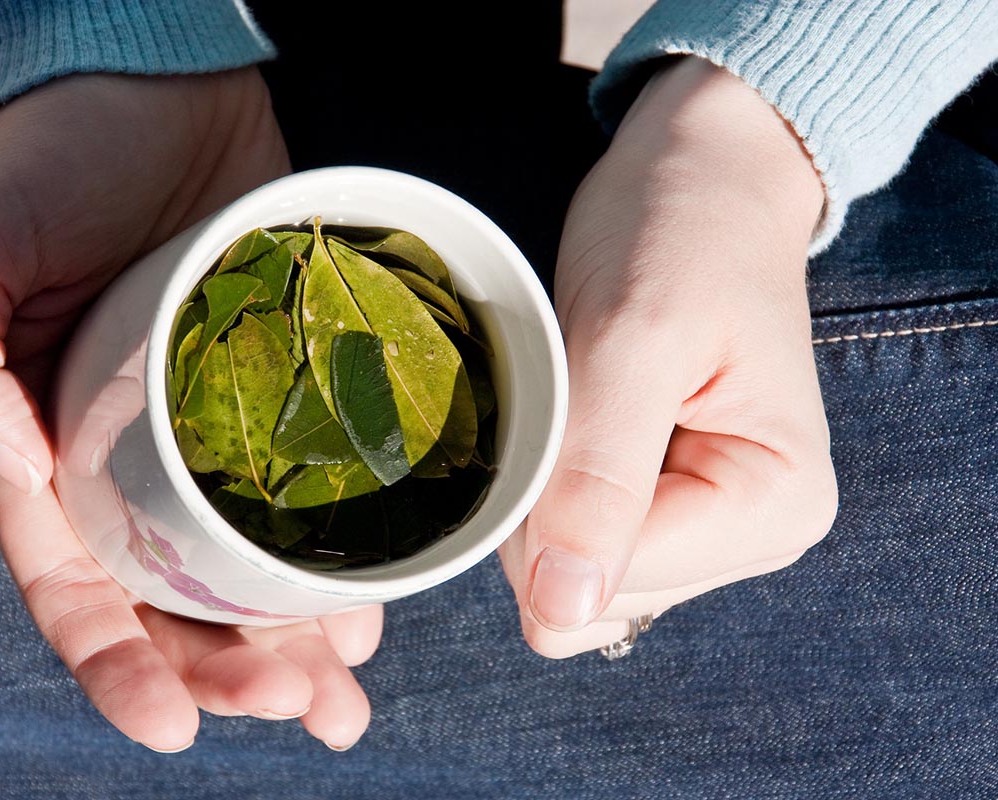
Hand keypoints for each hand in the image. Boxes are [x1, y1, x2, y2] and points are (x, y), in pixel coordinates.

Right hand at [0, 68, 380, 750]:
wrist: (153, 79)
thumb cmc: (48, 157)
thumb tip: (19, 469)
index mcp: (48, 449)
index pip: (78, 587)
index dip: (122, 667)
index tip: (179, 730)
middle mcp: (130, 458)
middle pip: (179, 598)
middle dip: (234, 670)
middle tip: (309, 715)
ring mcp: (210, 432)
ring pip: (250, 567)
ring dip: (295, 640)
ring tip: (347, 695)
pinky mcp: (278, 392)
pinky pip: (306, 499)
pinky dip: (335, 561)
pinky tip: (373, 609)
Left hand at [500, 58, 837, 657]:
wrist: (701, 176)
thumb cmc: (682, 232)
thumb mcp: (638, 338)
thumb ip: (600, 478)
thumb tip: (563, 611)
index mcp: (771, 508)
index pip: (610, 581)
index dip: (547, 511)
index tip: (557, 412)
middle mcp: (751, 537)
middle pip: (589, 594)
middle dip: (545, 504)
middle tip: (567, 397)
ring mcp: (705, 525)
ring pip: (571, 578)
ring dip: (541, 495)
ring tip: (575, 402)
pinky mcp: (662, 503)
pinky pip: (572, 544)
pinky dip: (546, 491)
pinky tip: (571, 423)